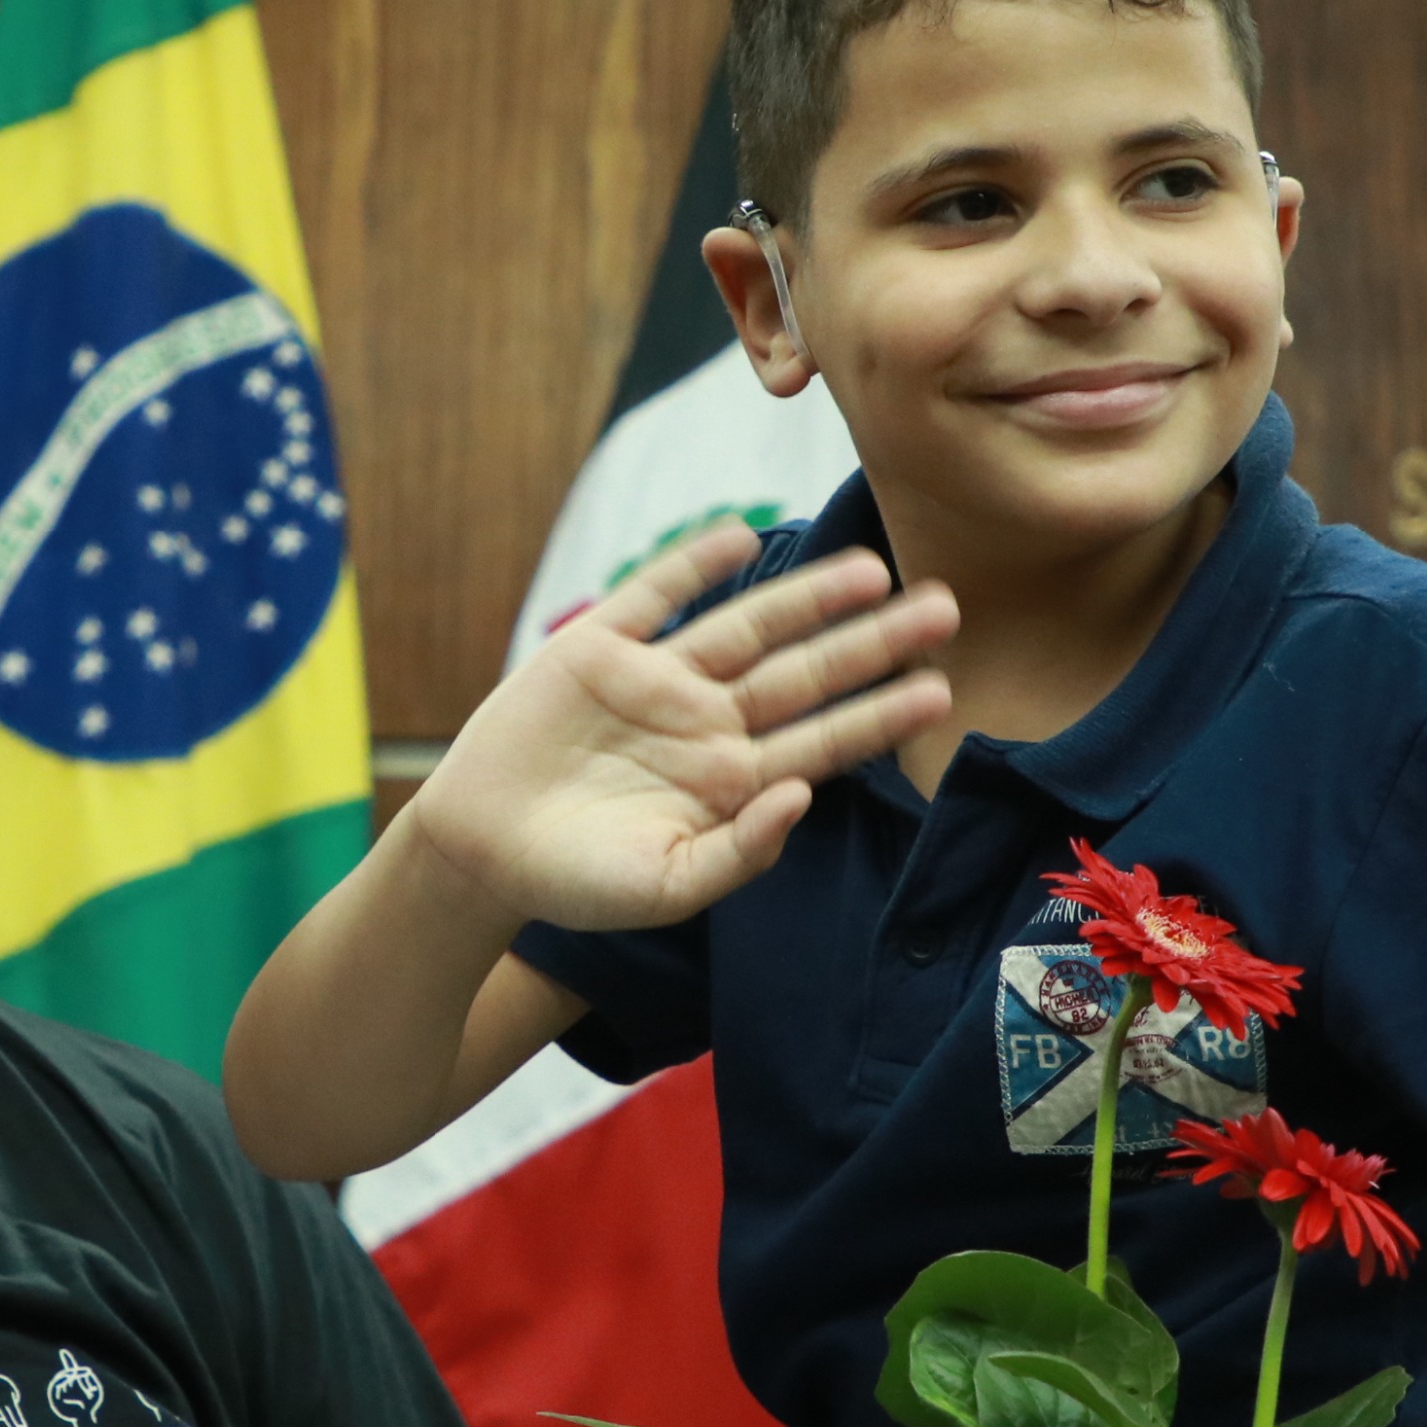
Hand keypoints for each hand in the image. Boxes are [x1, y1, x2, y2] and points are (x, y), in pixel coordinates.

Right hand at [402, 521, 953, 932]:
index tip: (942, 689)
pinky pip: (656, 595)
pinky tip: (744, 538)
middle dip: (874, 642)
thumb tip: (803, 794)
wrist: (479, 854)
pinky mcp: (599, 648)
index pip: (824, 739)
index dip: (882, 714)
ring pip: (749, 626)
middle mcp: (707, 722)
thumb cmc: (577, 884)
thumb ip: (743, 852)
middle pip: (807, 672)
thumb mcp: (668, 888)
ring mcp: (657, 681)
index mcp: (732, 780)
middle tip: (947, 608)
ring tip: (873, 570)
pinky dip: (695, 564)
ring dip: (808, 597)